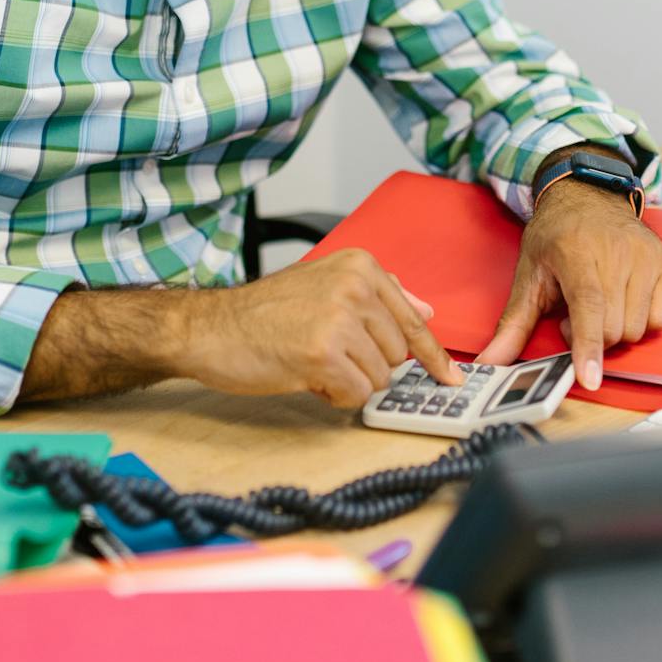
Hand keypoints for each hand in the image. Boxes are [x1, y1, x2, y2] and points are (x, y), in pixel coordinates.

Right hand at [178, 249, 462, 407]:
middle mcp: (355, 286)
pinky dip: (333, 395)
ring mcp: (340, 319)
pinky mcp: (323, 353)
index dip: (433, 356)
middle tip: (326, 353)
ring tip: (311, 361)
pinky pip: (355, 394)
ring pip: (379, 377)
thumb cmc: (264, 313)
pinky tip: (305, 376)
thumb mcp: (324, 285)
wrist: (210, 328)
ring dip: (348, 381)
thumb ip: (377, 295)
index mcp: (360, 266)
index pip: (412, 319)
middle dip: (366, 365)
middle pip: (397, 354)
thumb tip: (424, 310)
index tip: (450, 379)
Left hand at [476, 180, 661, 389]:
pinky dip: (641, 321)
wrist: (587, 196)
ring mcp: (646, 257)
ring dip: (615, 330)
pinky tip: (623, 300)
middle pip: (612, 328)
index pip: (588, 306)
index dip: (587, 345)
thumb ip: (513, 323)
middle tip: (573, 314)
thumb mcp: (529, 275)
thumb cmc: (555, 237)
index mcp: (577, 252)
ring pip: (637, 329)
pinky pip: (660, 319)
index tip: (589, 378)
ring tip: (598, 304)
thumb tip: (491, 361)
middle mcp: (617, 252)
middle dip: (591, 337)